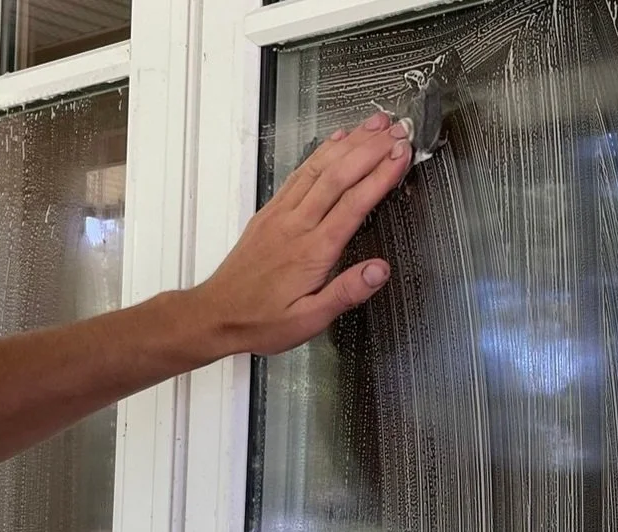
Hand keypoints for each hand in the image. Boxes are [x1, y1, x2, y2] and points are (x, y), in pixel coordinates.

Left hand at [195, 111, 412, 355]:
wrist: (215, 314)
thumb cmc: (261, 320)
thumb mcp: (309, 320)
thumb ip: (346, 292)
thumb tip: (379, 270)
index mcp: (312, 251)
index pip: (354, 203)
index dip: (381, 176)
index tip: (402, 156)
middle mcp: (296, 225)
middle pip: (339, 175)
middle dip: (371, 149)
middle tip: (398, 131)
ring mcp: (281, 214)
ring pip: (319, 167)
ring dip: (349, 142)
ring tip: (375, 124)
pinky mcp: (270, 212)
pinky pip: (299, 173)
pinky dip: (321, 153)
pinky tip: (336, 141)